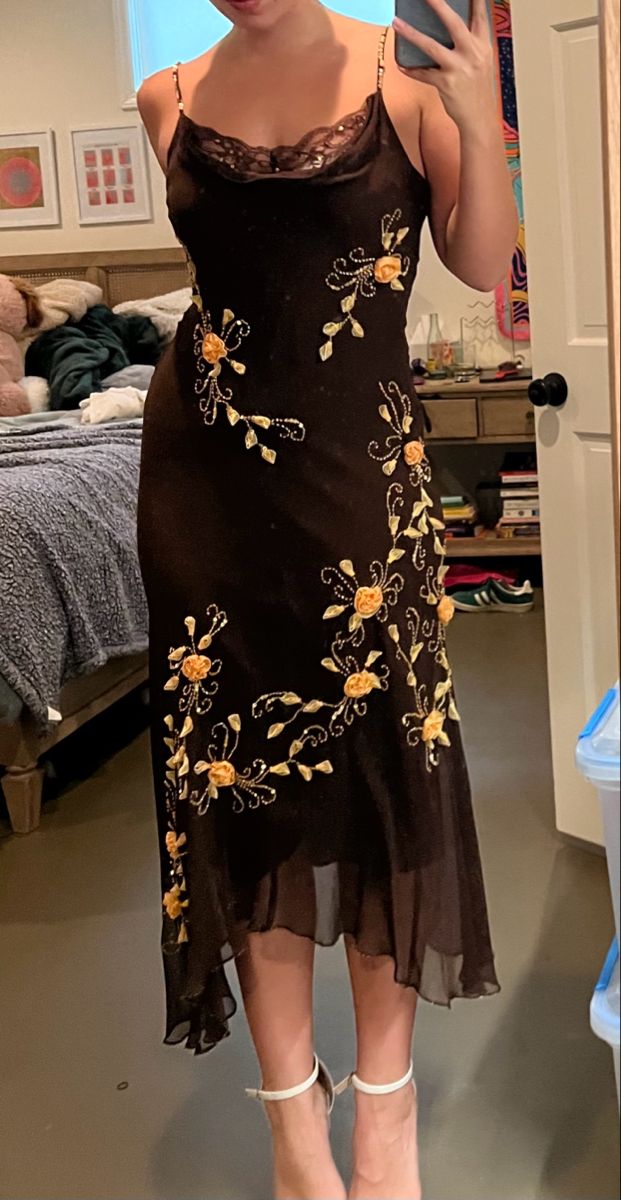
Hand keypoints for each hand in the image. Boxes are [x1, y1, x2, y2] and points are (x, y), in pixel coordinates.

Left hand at [393, 0, 496, 130]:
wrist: (479, 119)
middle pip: (454, 23)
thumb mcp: (482, 62)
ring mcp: (459, 69)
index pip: (480, 14)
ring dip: (411, 34)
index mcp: (483, 45)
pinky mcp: (446, 84)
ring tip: (396, 22)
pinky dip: (411, 70)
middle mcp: (473, 54)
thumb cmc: (478, 90)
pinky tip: (402, 65)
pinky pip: (423, 74)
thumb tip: (450, 31)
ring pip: (431, 47)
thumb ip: (470, 45)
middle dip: (438, 5)